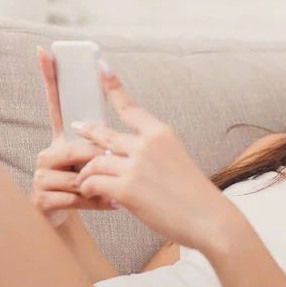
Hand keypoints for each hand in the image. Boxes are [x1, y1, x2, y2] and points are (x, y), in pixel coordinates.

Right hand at [32, 47, 117, 227]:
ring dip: (103, 185)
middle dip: (100, 159)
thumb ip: (108, 143)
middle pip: (77, 146)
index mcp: (66, 138)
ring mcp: (41, 175)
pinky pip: (75, 196)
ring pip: (78, 174)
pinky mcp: (41, 198)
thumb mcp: (105, 161)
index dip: (51, 78)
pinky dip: (99, 202)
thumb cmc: (98, 184)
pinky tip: (111, 204)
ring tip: (118, 192)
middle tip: (119, 166)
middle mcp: (49, 152)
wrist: (81, 215)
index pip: (57, 103)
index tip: (46, 52)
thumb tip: (122, 130)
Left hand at [71, 59, 240, 253]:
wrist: (208, 219)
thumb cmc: (194, 194)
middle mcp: (147, 145)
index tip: (101, 68)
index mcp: (162, 134)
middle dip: (88, 132)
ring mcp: (136, 166)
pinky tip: (97, 196)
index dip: (113, 86)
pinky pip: (94, 183)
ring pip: (95, 163)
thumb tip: (119, 159)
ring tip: (87, 182)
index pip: (131, 107)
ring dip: (87, 174)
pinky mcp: (127, 189)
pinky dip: (90, 190)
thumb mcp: (176, 161)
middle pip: (105, 135)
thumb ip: (148, 155)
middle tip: (77, 127)